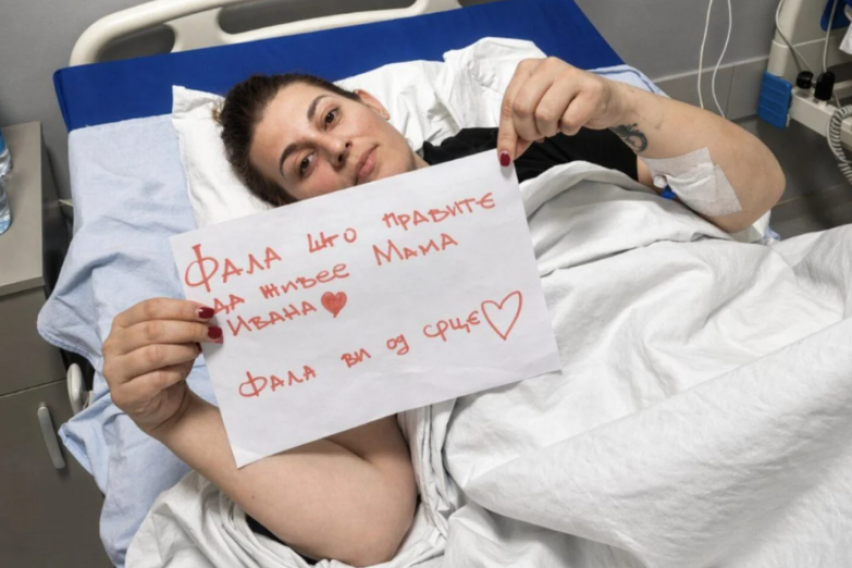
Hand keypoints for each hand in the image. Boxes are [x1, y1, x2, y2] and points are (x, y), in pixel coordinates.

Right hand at [103, 298, 221, 434]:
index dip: (181, 308)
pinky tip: (182, 374)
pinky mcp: (123, 395)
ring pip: (153, 354)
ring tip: (197, 353)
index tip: (207, 312)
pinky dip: (174, 374)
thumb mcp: (176, 339)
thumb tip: (206, 314)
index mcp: (122, 323)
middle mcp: (113, 344)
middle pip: (152, 330)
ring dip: (182, 351)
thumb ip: (184, 324)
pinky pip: (155, 380)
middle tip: (212, 333)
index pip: (150, 308)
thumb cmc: (168, 365)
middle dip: (188, 329)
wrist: (163, 404)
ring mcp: (114, 371)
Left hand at [497, 57, 627, 161]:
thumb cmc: (567, 105)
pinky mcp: (592, 89)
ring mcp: (571, 74)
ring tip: (558, 125)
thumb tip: (506, 155)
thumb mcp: (536, 113)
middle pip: (523, 108)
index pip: (508, 103)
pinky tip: (574, 122)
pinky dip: (569, 130)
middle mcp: (548, 65)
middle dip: (528, 131)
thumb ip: (518, 130)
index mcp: (528, 68)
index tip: (508, 155)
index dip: (507, 133)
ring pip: (544, 114)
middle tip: (540, 135)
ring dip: (549, 130)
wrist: (608, 101)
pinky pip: (569, 121)